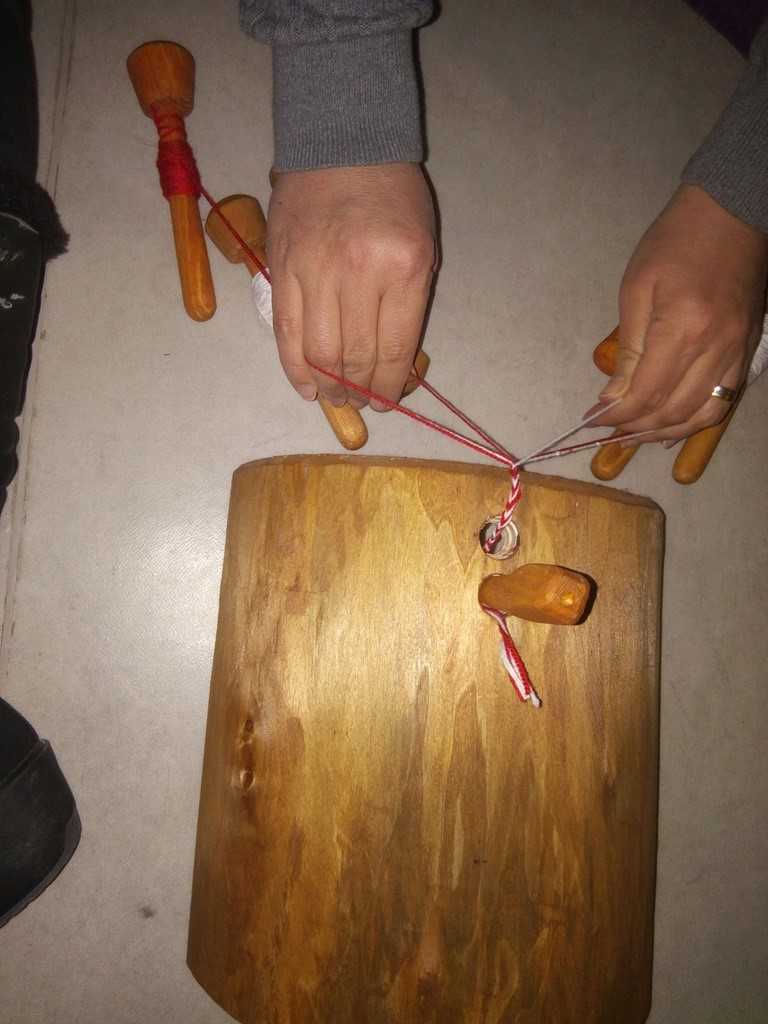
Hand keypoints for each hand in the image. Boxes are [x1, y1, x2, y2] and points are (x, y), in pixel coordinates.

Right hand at [267, 163, 436, 409]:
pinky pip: (285, 332)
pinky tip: (307, 387)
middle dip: (360, 390)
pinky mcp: (280, 268)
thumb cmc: (392, 196)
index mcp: (402, 268)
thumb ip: (409, 305)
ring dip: (329, 386)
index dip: (389, 386)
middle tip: (361, 401)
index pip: (394, 348)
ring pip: (318, 352)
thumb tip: (392, 367)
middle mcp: (358, 272)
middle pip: (355, 356)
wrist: (342, 140)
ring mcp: (314, 270)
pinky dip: (295, 368)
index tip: (387, 400)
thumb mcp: (423, 245)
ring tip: (336, 396)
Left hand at [588, 184, 767, 443]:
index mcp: (683, 328)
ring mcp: (736, 352)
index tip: (593, 420)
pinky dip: (695, 419)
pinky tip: (672, 424)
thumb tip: (613, 398)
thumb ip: (628, 350)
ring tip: (636, 434)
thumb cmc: (674, 242)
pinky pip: (723, 400)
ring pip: (701, 414)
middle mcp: (716, 348)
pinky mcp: (747, 350)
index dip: (617, 416)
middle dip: (636, 428)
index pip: (647, 394)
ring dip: (665, 431)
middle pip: (672, 410)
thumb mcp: (637, 289)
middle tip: (608, 431)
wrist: (732, 213)